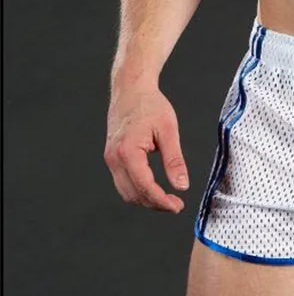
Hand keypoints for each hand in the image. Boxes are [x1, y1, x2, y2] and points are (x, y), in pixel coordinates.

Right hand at [104, 82, 189, 212]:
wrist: (131, 89)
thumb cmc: (150, 105)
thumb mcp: (168, 130)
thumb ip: (174, 160)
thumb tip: (182, 186)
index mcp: (127, 151)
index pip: (145, 186)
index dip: (161, 201)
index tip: (177, 206)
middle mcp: (114, 158)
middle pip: (133, 194)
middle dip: (154, 203)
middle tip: (176, 205)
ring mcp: (110, 159)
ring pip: (126, 192)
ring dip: (145, 199)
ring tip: (167, 198)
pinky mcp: (111, 157)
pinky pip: (122, 182)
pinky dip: (137, 190)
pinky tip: (154, 187)